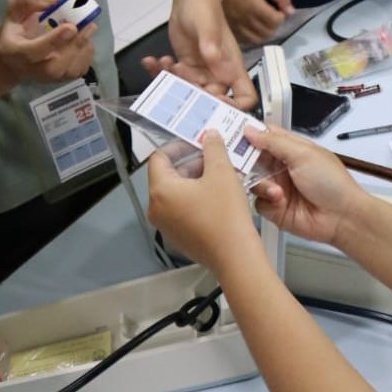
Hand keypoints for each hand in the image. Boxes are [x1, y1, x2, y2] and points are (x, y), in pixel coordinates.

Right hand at [0, 0, 96, 84]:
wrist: (19, 54)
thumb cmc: (18, 27)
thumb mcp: (16, 7)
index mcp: (14, 51)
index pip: (33, 52)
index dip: (53, 41)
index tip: (70, 27)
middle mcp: (31, 69)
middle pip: (54, 66)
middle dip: (74, 44)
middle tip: (89, 25)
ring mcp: (49, 77)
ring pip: (70, 69)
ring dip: (83, 46)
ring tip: (88, 28)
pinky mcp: (64, 78)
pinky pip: (80, 69)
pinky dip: (87, 52)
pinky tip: (83, 39)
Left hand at [147, 131, 260, 270]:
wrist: (234, 254)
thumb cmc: (224, 214)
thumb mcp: (221, 171)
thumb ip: (213, 147)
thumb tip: (209, 136)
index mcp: (161, 191)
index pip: (159, 157)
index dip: (179, 145)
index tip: (198, 142)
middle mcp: (157, 208)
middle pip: (168, 174)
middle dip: (192, 162)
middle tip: (215, 157)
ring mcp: (166, 225)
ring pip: (177, 192)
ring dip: (197, 178)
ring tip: (222, 174)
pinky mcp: (179, 235)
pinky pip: (183, 208)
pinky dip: (197, 196)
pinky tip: (220, 195)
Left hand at [151, 0, 255, 109]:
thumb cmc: (205, 6)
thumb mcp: (207, 23)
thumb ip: (212, 43)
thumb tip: (217, 64)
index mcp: (231, 66)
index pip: (245, 97)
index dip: (233, 108)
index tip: (213, 103)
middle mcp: (218, 73)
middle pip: (210, 102)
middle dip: (191, 98)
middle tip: (175, 84)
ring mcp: (200, 72)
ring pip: (187, 93)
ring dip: (172, 84)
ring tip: (165, 63)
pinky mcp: (185, 67)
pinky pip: (173, 80)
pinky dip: (160, 74)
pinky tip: (153, 60)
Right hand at [222, 0, 294, 45]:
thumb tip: (290, 12)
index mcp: (254, 6)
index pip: (275, 21)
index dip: (281, 16)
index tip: (278, 9)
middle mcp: (245, 19)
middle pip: (268, 32)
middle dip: (274, 25)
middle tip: (272, 15)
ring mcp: (236, 27)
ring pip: (258, 39)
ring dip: (265, 32)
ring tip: (263, 21)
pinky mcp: (230, 31)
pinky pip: (246, 41)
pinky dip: (254, 36)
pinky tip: (253, 26)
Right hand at [248, 126, 367, 246]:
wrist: (341, 217)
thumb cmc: (332, 182)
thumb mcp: (303, 154)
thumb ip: (274, 142)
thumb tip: (252, 130)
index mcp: (292, 149)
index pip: (265, 136)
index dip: (250, 133)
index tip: (232, 133)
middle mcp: (283, 167)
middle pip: (254, 158)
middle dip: (246, 160)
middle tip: (238, 161)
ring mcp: (278, 187)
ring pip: (253, 181)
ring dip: (261, 184)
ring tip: (275, 190)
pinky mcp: (275, 208)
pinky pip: (258, 202)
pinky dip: (266, 200)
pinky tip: (279, 201)